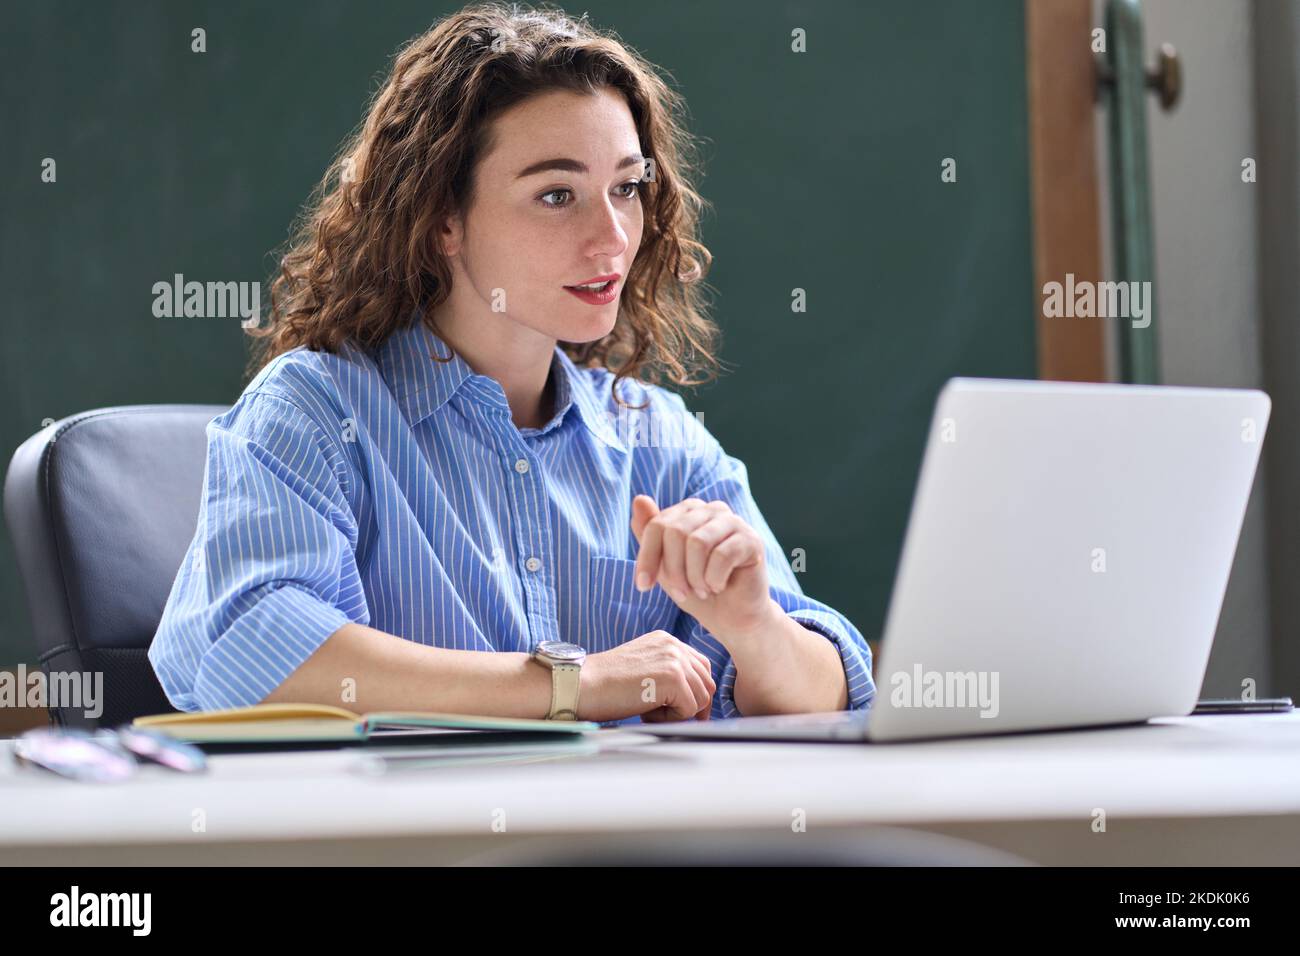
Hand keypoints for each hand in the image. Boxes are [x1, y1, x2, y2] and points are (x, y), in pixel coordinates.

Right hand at [578, 630, 715, 722]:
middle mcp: (674, 645)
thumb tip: (696, 700)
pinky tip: (646, 713)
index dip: (697, 691)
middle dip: (693, 705)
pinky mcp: (673, 678)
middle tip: (667, 717)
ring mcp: (675, 660)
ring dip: (678, 713)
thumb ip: (668, 674)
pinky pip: (689, 709)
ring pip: (701, 698)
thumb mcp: (643, 669)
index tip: (687, 710)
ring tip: (649, 711)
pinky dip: (671, 719)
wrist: (583, 685)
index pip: (701, 666)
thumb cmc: (606, 684)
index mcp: (667, 640)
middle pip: (706, 682)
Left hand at [630, 495, 783, 644]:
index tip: (643, 586)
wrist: (732, 617)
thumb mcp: (664, 566)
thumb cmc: (697, 590)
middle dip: (673, 570)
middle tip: (682, 593)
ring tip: (702, 591)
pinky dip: (714, 579)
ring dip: (694, 577)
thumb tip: (639, 499)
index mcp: (689, 511)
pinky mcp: (752, 540)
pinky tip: (718, 587)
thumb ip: (649, 533)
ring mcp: (734, 522)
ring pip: (697, 542)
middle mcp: (712, 510)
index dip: (647, 557)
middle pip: (676, 532)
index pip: (657, 525)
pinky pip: (721, 556)